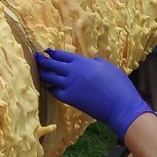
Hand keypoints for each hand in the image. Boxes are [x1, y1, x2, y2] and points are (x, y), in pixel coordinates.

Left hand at [34, 50, 154, 138]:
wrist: (120, 105)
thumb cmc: (118, 85)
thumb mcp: (108, 67)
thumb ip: (96, 62)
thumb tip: (91, 61)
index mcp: (82, 61)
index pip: (61, 55)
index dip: (52, 53)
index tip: (46, 51)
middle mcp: (72, 71)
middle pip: (51, 64)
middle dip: (42, 60)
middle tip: (36, 58)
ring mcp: (69, 85)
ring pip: (50, 77)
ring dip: (43, 73)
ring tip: (38, 71)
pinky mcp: (69, 98)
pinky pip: (54, 92)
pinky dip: (51, 89)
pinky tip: (49, 88)